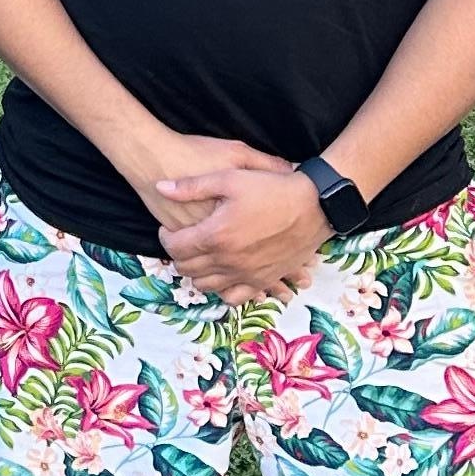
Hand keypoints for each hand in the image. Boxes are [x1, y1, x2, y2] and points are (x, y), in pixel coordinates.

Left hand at [150, 148, 326, 301]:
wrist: (313, 205)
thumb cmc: (271, 188)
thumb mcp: (229, 178)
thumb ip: (192, 186)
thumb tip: (160, 187)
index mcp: (216, 236)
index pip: (175, 247)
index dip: (165, 237)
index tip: (168, 229)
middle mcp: (228, 261)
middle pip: (188, 269)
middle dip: (178, 256)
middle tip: (181, 241)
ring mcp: (246, 274)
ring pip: (207, 286)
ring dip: (196, 273)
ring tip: (199, 256)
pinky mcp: (263, 280)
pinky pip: (235, 297)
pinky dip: (223, 290)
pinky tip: (222, 275)